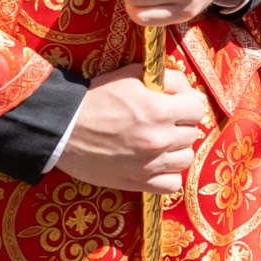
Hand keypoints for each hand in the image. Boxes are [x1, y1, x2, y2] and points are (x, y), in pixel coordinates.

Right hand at [56, 63, 209, 193]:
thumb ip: (171, 80)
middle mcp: (159, 139)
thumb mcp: (134, 75)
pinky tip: (157, 164)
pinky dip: (169, 175)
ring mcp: (149, 164)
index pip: (197, 110)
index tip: (174, 106)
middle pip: (192, 134)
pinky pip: (171, 184)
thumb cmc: (98, 97)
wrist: (63, 128)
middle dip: (180, 126)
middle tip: (163, 123)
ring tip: (161, 143)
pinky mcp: (136, 182)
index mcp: (160, 111)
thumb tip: (196, 96)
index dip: (186, 105)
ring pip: (185, 159)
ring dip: (177, 150)